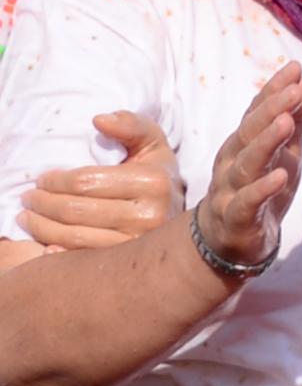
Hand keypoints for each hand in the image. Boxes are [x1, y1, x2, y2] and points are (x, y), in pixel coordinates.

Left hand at [20, 111, 179, 249]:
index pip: (88, 182)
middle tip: (28, 198)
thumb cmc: (159, 177)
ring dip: (42, 227)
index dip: (56, 181)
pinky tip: (46, 244)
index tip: (41, 179)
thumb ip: (130, 125)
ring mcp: (137, 243)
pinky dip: (57, 253)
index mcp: (153, 182)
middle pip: (77, 210)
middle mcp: (149, 215)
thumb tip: (99, 120)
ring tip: (28, 217)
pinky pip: (82, 259)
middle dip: (43, 203)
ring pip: (74, 237)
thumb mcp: (152, 145)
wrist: (188, 221)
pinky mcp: (127, 265)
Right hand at [195, 63, 301, 273]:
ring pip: (246, 164)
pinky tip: (280, 175)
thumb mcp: (285, 152)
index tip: (294, 68)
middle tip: (294, 90)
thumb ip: (294, 119)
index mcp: (243, 143)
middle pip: (249, 133)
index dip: (274, 90)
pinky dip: (262, 189)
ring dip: (266, 142)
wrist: (231, 240)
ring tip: (286, 123)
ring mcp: (230, 190)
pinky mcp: (236, 219)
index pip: (257, 111)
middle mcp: (232, 162)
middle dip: (271, 110)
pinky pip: (247, 202)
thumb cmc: (260, 186)